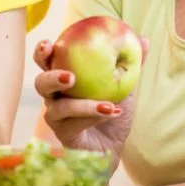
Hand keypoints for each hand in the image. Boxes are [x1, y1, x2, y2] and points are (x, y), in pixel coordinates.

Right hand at [32, 37, 147, 162]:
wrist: (113, 146)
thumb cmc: (113, 111)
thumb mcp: (125, 84)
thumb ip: (132, 62)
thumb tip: (144, 39)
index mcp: (63, 78)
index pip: (46, 62)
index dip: (42, 52)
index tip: (49, 44)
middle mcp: (54, 97)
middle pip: (40, 84)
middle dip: (52, 77)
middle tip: (70, 77)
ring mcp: (56, 117)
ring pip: (58, 108)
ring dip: (83, 104)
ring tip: (107, 103)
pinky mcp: (63, 134)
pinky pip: (73, 124)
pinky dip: (94, 116)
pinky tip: (113, 112)